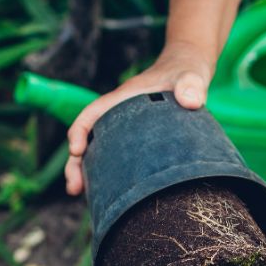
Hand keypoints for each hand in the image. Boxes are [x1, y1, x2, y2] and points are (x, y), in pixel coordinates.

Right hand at [65, 41, 213, 194]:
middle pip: (89, 139)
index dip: (80, 131)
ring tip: (80, 195)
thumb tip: (191, 100)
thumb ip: (192, 84)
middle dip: (76, 163)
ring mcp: (127, 129)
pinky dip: (110, 176)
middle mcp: (120, 114)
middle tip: (73, 188)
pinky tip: (112, 195)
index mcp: (124, 99)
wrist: (191, 69)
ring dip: (88, 173)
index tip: (76, 151)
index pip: (93, 114)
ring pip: (100, 152)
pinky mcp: (139, 141)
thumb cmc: (187, 69)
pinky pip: (119, 158)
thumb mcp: (191, 73)